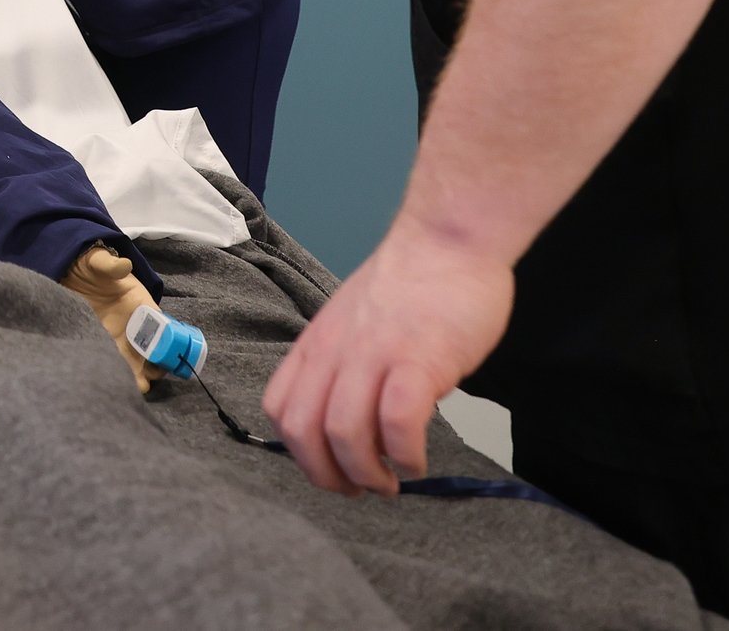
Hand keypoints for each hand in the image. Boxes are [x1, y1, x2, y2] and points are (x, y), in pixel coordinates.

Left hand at [62, 245, 160, 393]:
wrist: (67, 271)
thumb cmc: (90, 265)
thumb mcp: (99, 262)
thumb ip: (111, 265)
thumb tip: (122, 265)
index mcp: (142, 307)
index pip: (162, 329)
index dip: (166, 344)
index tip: (164, 357)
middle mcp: (134, 326)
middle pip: (152, 352)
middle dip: (153, 368)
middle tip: (145, 380)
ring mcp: (119, 337)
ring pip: (134, 363)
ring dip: (136, 376)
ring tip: (132, 388)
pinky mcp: (100, 343)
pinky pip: (113, 362)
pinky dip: (116, 373)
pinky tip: (113, 383)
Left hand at [261, 218, 512, 496]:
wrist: (448, 239)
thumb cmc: (411, 283)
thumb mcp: (353, 321)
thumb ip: (344, 362)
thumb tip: (353, 412)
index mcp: (316, 345)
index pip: (280, 409)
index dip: (300, 452)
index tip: (330, 469)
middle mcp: (335, 352)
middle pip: (303, 432)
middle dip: (327, 475)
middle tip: (360, 490)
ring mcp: (373, 355)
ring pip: (343, 433)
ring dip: (366, 474)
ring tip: (392, 481)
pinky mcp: (417, 360)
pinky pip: (397, 422)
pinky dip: (404, 454)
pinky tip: (417, 461)